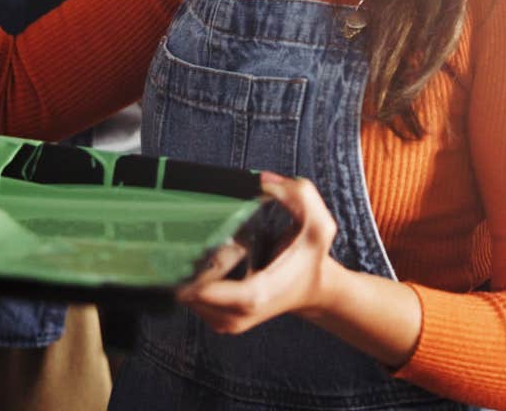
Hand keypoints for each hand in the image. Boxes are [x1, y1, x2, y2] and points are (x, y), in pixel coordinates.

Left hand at [177, 172, 342, 335]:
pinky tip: (216, 266)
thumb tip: (262, 181)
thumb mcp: (318, 223)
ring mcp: (227, 323)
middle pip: (187, 290)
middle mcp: (237, 315)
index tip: (195, 244)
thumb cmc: (311, 259)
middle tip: (205, 242)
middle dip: (190, 263)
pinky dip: (197, 282)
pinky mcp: (220, 322)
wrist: (314, 290)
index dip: (191, 266)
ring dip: (193, 273)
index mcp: (255, 295)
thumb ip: (298, 194)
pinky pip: (193, 302)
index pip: (202, 290)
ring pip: (187, 297)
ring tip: (217, 253)